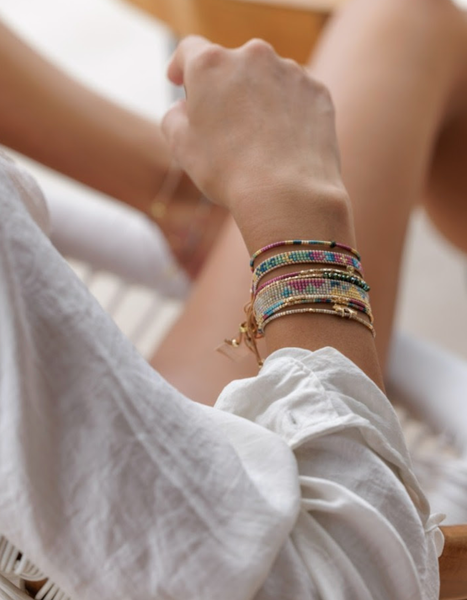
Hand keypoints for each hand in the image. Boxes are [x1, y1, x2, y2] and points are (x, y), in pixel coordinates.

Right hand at [162, 36, 346, 213]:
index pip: (189, 51)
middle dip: (224, 89)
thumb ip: (174, 118)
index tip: (178, 81)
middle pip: (231, 66)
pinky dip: (287, 111)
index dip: (180, 66)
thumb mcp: (182, 147)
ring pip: (266, 80)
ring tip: (258, 140)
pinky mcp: (317, 91)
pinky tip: (283, 142)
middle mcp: (252, 55)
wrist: (288, 193)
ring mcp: (290, 70)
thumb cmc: (228, 171)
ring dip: (258, 99)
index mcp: (211, 64)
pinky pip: (295, 96)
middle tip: (223, 124)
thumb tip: (183, 109)